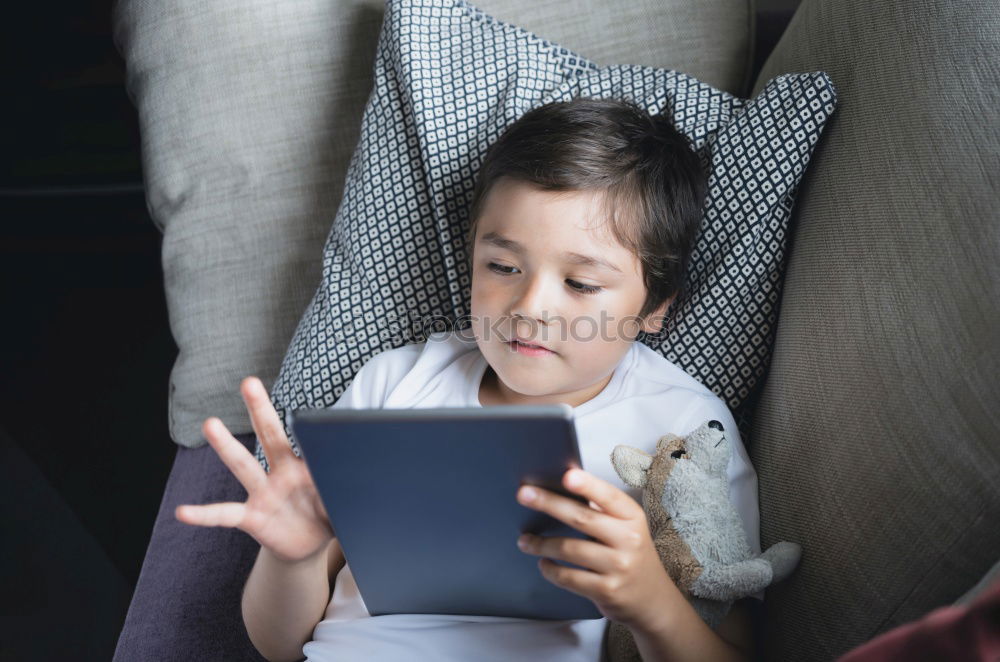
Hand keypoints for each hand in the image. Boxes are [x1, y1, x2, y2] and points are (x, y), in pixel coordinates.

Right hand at [174, 376, 334, 563]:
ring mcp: (264, 493)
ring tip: (210, 423)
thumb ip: (348, 492)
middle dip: (260, 409)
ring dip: (227, 445)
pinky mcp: (253, 518)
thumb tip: (375, 485)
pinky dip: (204, 514)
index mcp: (307, 465)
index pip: (308, 440)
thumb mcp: (342, 503)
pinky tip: (183, 511)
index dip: (313, 429)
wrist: (311, 544)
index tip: (315, 412)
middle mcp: (281, 473)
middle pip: (270, 435)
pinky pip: (225, 514)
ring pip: (243, 466)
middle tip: (248, 382)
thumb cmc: (328, 513)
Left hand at [515, 468, 673, 629]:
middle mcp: (629, 539)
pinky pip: (569, 577)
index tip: (566, 475)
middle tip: (523, 494)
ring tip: (525, 540)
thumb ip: (601, 510)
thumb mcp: (626, 528)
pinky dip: (550, 570)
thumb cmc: (630, 554)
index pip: (608, 496)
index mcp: (632, 517)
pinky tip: (543, 563)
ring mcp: (619, 566)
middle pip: (582, 518)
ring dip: (541, 544)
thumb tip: (562, 486)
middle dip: (549, 504)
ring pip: (570, 549)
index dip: (587, 485)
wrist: (653, 599)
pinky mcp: (607, 590)